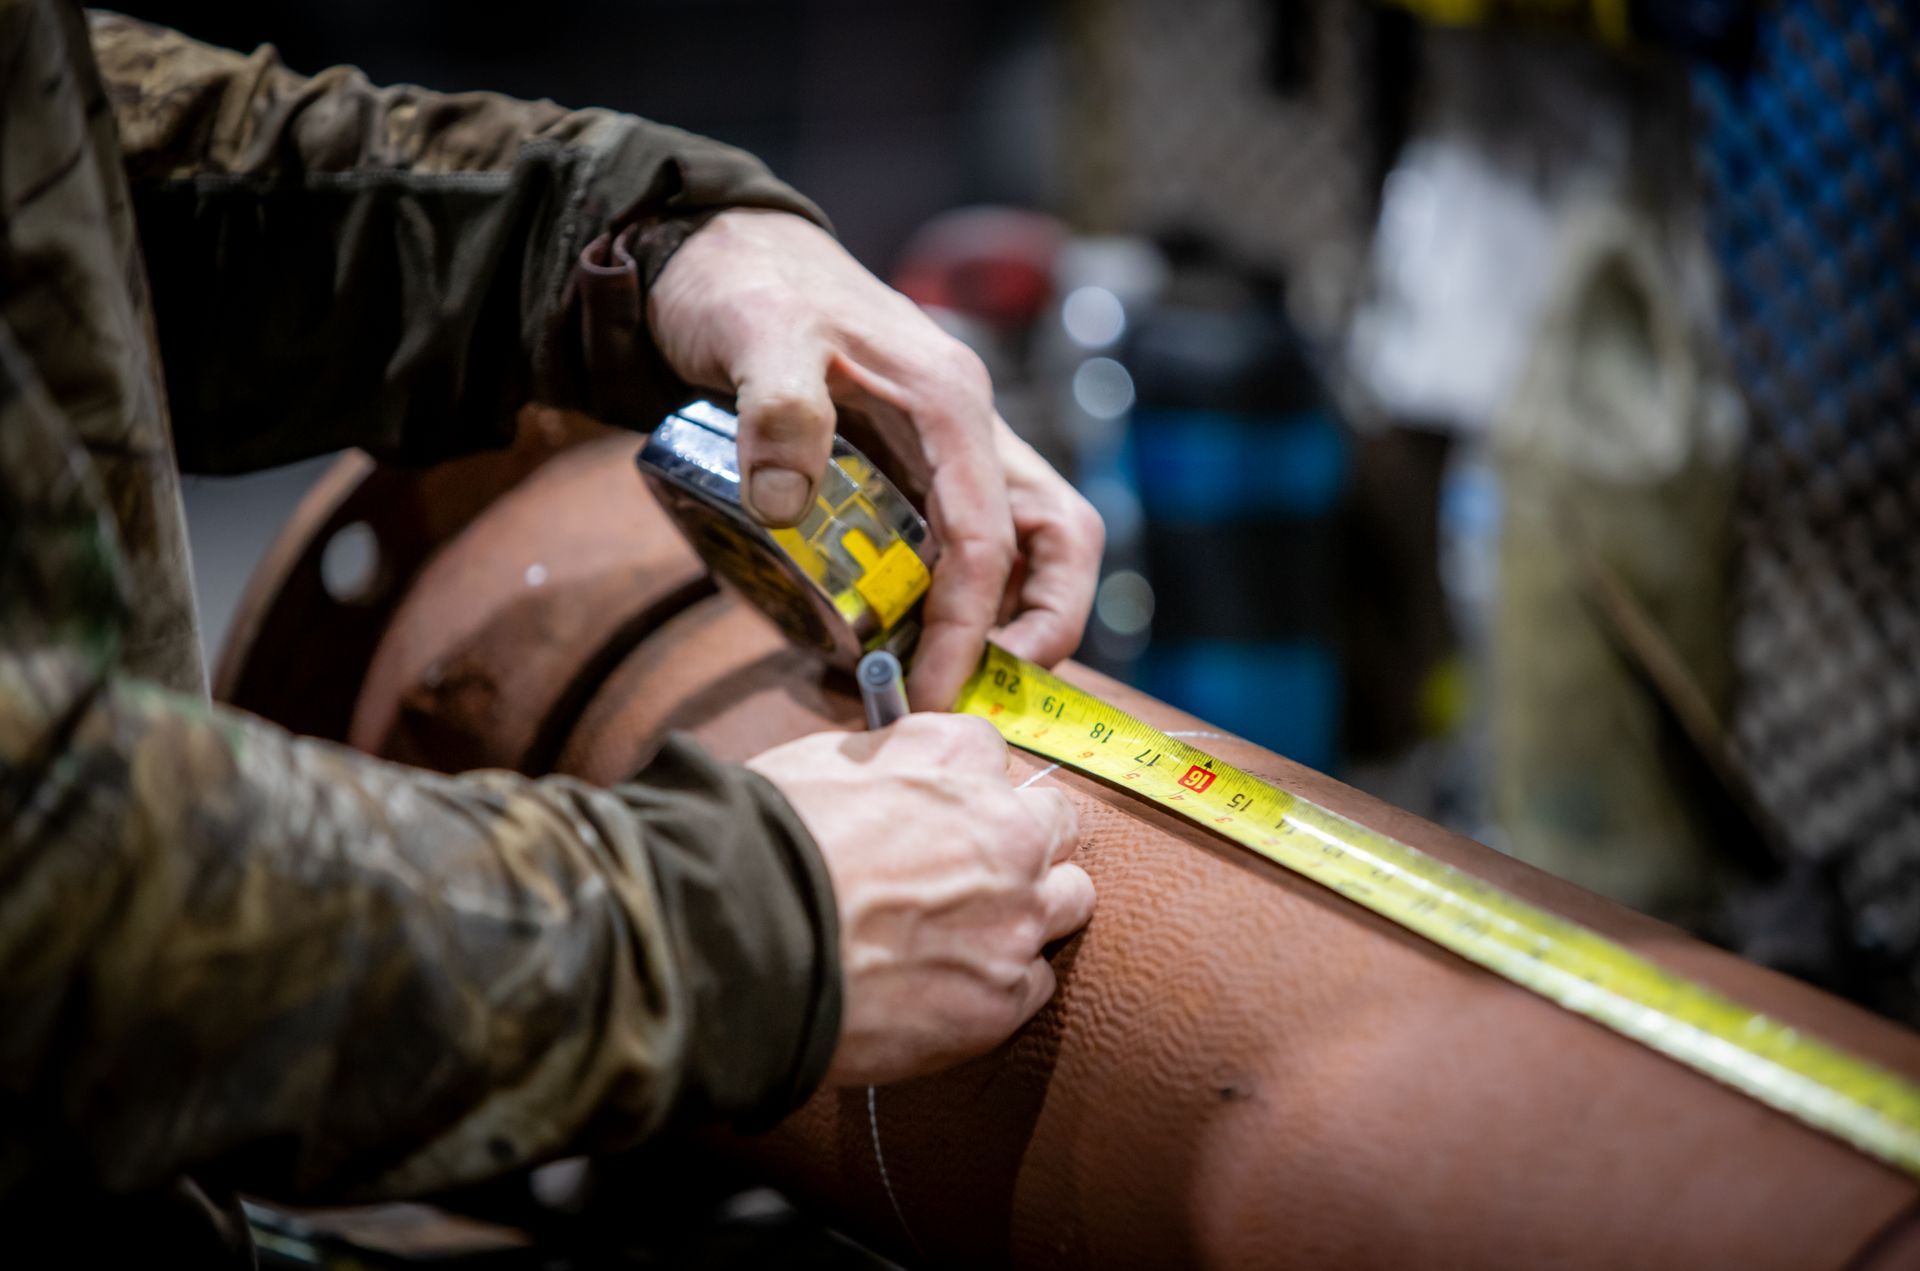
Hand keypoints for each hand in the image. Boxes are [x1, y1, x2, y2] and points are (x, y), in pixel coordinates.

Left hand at [649, 209, 1104, 708]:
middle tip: (963, 700)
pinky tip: (876, 646)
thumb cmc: (747, 287)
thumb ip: (775, 409)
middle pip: (1056, 542)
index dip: (971, 628)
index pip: (992, 537)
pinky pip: (956, 550)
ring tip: (918, 687)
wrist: (722, 253)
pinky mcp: (914, 472)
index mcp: (948, 403)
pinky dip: (941, 607)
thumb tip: (782, 505)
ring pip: (1020, 552)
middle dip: (1036, 632)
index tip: (926, 695)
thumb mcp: (754, 334)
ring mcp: (946, 454)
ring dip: (993, 627)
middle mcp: (967, 433)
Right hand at [747, 715, 1094, 1085]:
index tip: (938, 810)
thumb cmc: (756, 849)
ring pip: (1070, 900)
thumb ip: (883, 761)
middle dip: (1020, 841)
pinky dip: (999, 986)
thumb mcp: (817, 764)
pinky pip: (1035, 983)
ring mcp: (1013, 919)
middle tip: (967, 873)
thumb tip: (894, 768)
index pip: (991, 751)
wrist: (733, 949)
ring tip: (968, 935)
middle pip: (1055, 823)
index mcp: (954, 761)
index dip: (961, 785)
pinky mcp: (1002, 999)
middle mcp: (1004, 832)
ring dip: (1031, 910)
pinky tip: (945, 990)